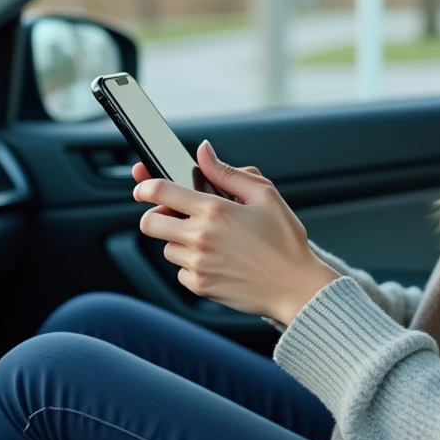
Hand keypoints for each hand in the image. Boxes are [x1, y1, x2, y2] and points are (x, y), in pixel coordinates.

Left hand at [132, 142, 338, 324]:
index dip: (145, 185)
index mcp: (215, 210)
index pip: (160, 192)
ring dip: (179, 240)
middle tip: (174, 214)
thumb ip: (227, 172)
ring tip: (210, 239)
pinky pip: (180, 271)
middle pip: (149, 223)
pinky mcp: (200, 286)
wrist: (296, 287)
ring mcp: (197, 264)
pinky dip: (192, 264)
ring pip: (166, 247)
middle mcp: (200, 237)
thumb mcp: (264, 195)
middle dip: (155, 215)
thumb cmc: (285, 241)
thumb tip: (203, 152)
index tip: (143, 185)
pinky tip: (217, 259)